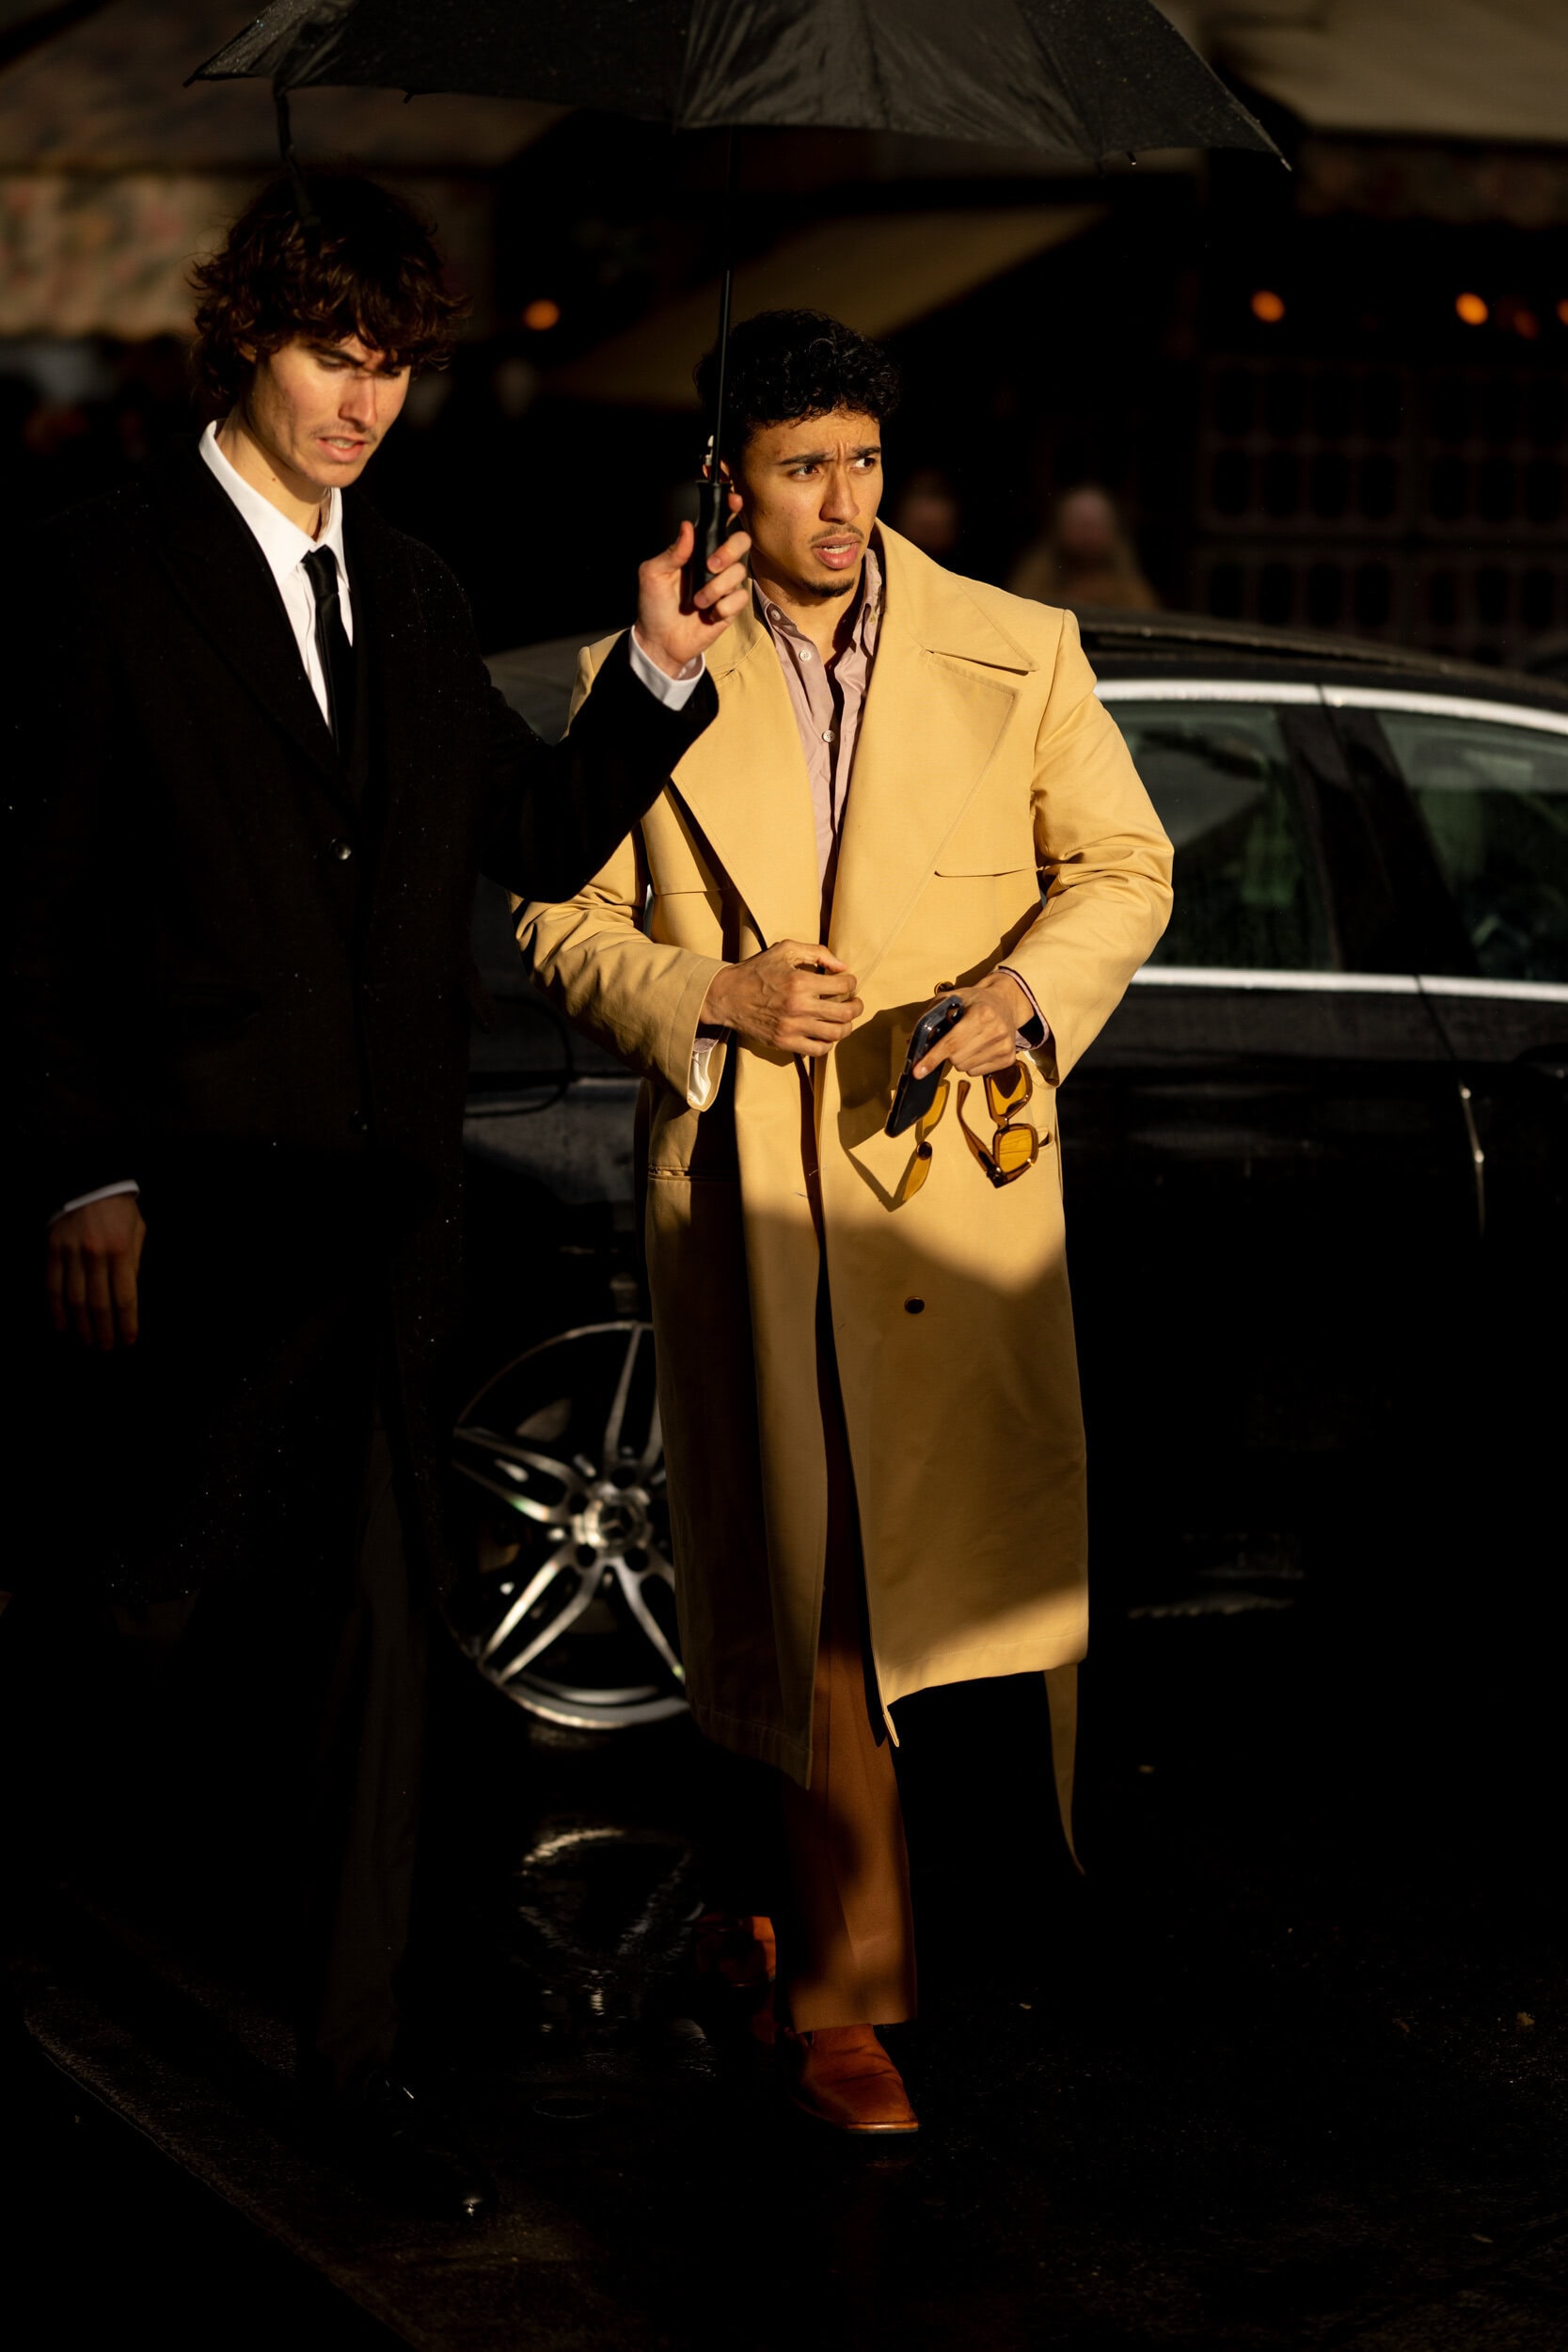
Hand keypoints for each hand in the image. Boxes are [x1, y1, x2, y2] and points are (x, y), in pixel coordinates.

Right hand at [46, 1193, 146, 1349]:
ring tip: (87, 1340)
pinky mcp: (52, 1251)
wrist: (89, 1179)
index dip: (127, 1322)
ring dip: (81, 1324)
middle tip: (106, 1347)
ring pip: (74, 1299)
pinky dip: (55, 1309)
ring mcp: (70, 1253)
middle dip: (104, 1330)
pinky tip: (61, 1325)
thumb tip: (127, 1296)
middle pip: (100, 1303)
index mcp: (121, 1250)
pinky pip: (51, 1286)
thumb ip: (133, 1263)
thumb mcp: (137, 1231)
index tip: (128, 1340)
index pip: (125, 1297)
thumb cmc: (119, 1208)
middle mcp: (95, 1255)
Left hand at [635, 494, 750, 676]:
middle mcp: (714, 563)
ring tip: (698, 601)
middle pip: (741, 542)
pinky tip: (709, 614)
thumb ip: (672, 552)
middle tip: (709, 567)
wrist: (659, 640)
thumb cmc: (653, 605)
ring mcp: (724, 585)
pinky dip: (723, 607)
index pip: (717, 523)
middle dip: (728, 552)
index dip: (730, 508)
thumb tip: (687, 527)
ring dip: (716, 588)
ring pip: (739, 572)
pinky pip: (739, 598)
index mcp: (696, 550)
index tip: (734, 501)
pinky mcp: (731, 607)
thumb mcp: (652, 574)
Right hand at [700, 942, 862, 1058]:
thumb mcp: (784, 950)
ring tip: (845, 1019)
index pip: (843, 985)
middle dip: (857, 1006)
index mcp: (800, 981)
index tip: (848, 982)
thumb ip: (816, 953)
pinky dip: (829, 1043)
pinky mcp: (784, 1043)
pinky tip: (827, 1033)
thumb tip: (842, 966)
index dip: (851, 982)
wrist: (727, 996)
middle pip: (845, 1013)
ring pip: (836, 1034)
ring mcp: (792, 1028)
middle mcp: (799, 1006)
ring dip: (847, 1026)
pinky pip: (818, 1050)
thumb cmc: (756, 970)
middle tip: (855, 1002)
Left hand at [912, 973, 1036, 1080]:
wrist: (1006, 1002)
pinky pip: (976, 1073)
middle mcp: (996, 1032)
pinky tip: (978, 1048)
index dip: (932, 1058)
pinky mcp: (1009, 1059)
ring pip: (965, 1069)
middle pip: (956, 1060)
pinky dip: (971, 1064)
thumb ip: (930, 1016)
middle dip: (948, 1053)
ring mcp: (1005, 1047)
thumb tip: (913, 1041)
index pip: (951, 1044)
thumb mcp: (952, 998)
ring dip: (959, 1059)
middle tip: (954, 1039)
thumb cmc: (975, 1000)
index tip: (918, 1071)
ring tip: (968, 1042)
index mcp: (981, 1015)